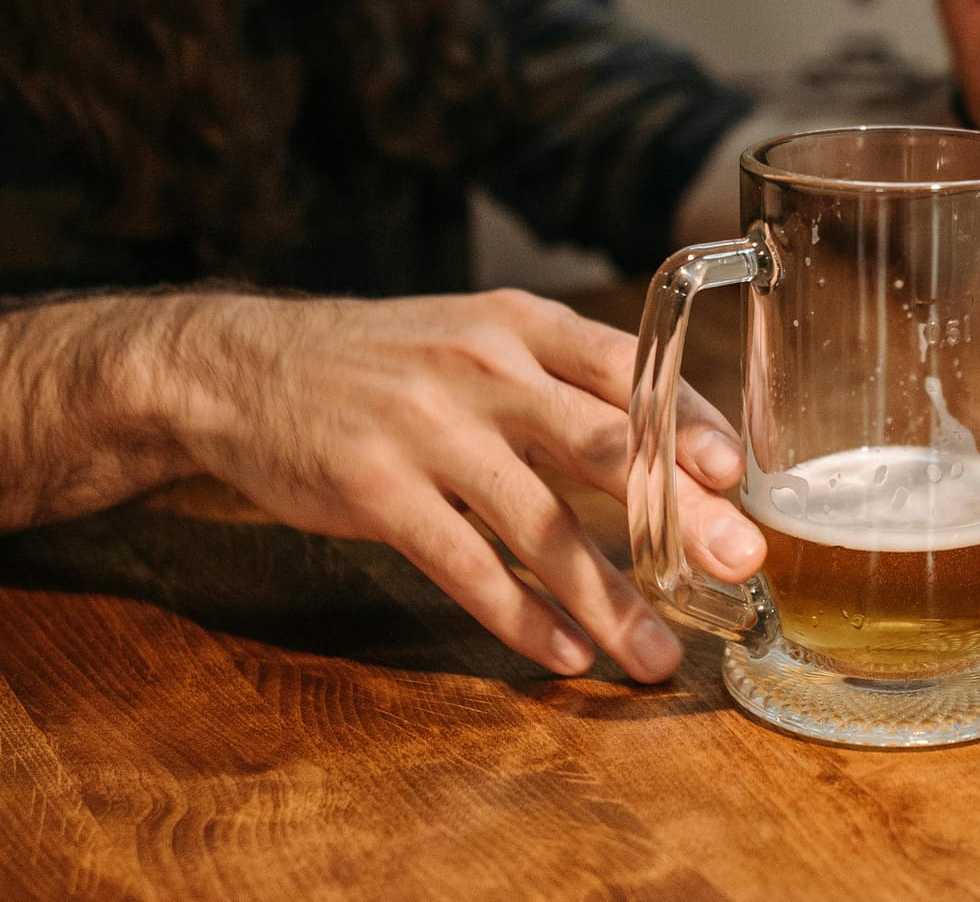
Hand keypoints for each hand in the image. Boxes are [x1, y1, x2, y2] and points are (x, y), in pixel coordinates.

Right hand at [162, 288, 762, 681]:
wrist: (240, 366)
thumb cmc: (380, 362)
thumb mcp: (470, 337)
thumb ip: (557, 382)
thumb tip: (671, 448)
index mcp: (515, 324)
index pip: (626, 364)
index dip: (689, 418)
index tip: (740, 474)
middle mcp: (480, 367)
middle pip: (603, 443)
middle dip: (678, 510)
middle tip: (737, 563)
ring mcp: (425, 428)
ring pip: (539, 523)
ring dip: (607, 598)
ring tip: (654, 655)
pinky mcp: (374, 488)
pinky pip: (464, 564)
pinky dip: (518, 616)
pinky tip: (562, 653)